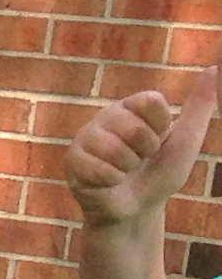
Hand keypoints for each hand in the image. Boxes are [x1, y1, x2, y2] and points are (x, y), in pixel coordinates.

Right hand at [68, 67, 217, 232]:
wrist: (137, 210)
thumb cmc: (160, 174)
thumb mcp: (186, 140)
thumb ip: (199, 106)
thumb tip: (213, 68)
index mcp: (132, 107)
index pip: (151, 101)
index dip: (161, 127)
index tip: (159, 140)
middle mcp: (105, 116)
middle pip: (135, 128)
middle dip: (145, 153)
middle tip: (140, 160)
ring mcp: (85, 137)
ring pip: (115, 150)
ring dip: (128, 169)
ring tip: (123, 171)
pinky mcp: (72, 160)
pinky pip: (98, 169)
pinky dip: (111, 181)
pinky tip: (108, 182)